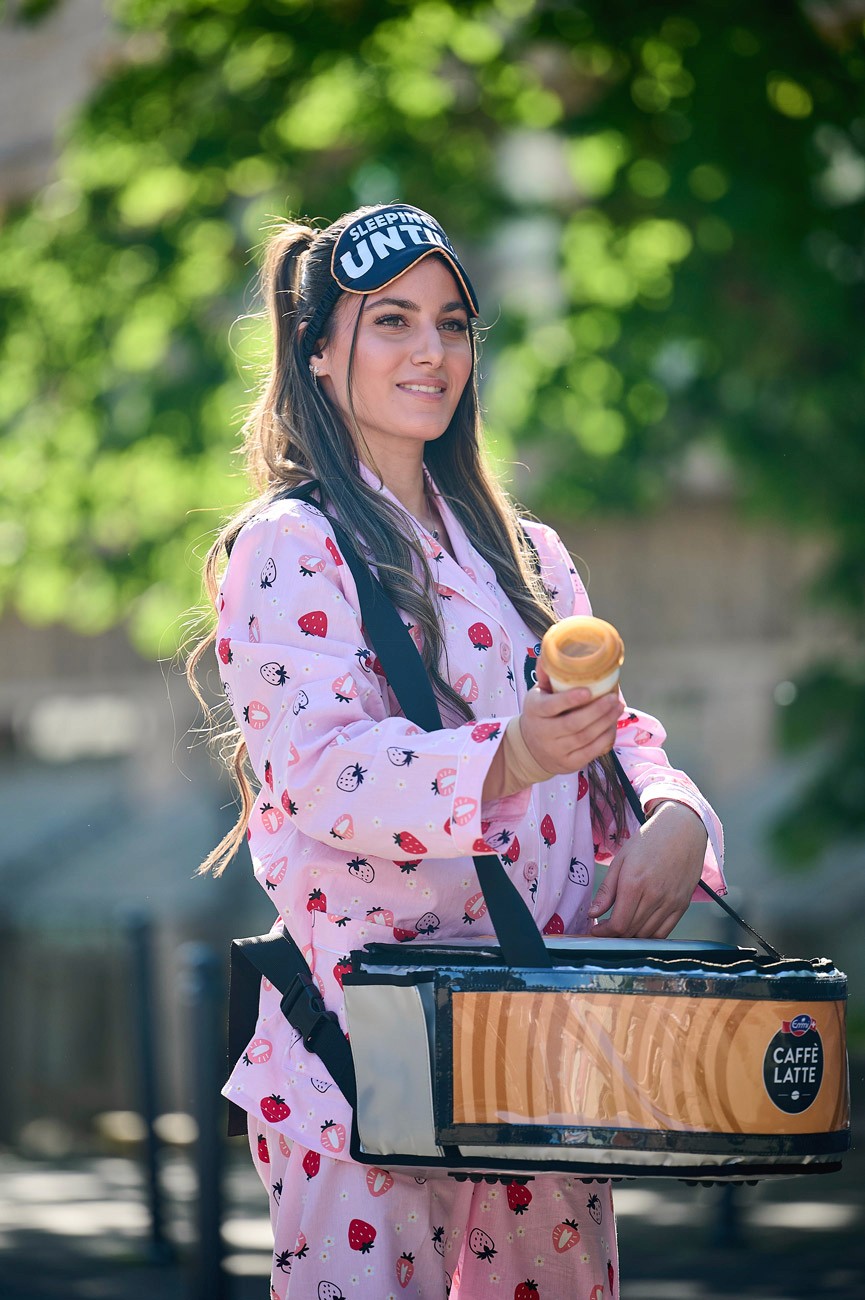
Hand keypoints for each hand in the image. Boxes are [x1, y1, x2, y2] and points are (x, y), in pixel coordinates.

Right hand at [519, 662, 620, 774]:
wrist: (529, 748)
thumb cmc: (540, 714)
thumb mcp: (537, 694)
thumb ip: (546, 674)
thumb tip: (551, 650)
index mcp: (536, 711)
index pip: (551, 707)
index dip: (570, 700)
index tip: (588, 691)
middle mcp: (544, 733)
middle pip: (574, 724)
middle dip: (597, 711)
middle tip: (614, 698)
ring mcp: (556, 751)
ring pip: (585, 737)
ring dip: (606, 722)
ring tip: (618, 708)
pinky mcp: (569, 763)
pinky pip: (591, 751)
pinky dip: (605, 738)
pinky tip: (612, 725)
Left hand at [588, 800, 707, 938]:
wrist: (683, 830)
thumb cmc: (649, 841)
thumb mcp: (621, 860)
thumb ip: (606, 890)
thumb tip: (593, 913)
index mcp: (634, 883)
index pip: (618, 924)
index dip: (604, 932)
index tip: (596, 930)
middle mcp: (654, 896)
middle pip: (631, 931)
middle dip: (614, 934)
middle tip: (606, 927)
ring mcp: (671, 902)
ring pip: (647, 934)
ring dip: (631, 935)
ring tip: (622, 924)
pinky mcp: (682, 905)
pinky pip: (664, 933)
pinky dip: (650, 936)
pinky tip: (640, 926)